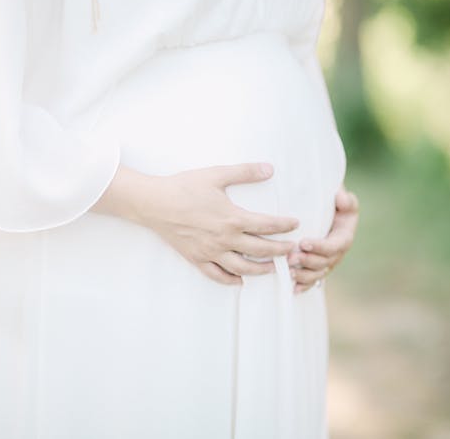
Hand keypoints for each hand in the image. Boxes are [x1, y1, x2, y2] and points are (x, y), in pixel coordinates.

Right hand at [92, 162, 299, 284]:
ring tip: (274, 268)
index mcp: (232, 218)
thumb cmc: (184, 186)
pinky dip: (231, 280)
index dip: (285, 225)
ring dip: (262, 270)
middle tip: (293, 251)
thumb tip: (270, 168)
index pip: (267, 225)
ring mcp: (210, 252)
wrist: (154, 203)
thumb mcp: (216, 174)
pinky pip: (217, 275)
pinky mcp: (196, 258)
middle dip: (281, 251)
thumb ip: (245, 172)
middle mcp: (224, 239)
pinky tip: (240, 281)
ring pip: (242, 268)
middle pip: (261, 250)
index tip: (296, 224)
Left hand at [287, 186, 358, 293]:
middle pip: (324, 263)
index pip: (334, 246)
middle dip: (307, 262)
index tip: (303, 242)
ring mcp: (327, 263)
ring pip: (317, 274)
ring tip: (289, 271)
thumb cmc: (333, 204)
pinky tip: (292, 289)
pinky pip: (312, 281)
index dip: (320, 247)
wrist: (327, 212)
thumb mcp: (343, 199)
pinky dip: (303, 286)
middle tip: (290, 258)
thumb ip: (345, 199)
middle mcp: (337, 253)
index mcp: (344, 237)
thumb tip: (340, 197)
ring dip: (303, 275)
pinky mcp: (317, 268)